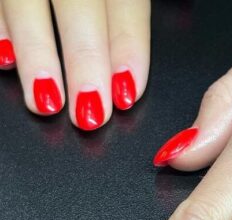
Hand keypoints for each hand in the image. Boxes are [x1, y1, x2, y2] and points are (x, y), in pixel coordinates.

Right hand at [0, 0, 149, 129]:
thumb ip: (127, 6)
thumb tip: (133, 65)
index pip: (125, 1)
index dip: (128, 47)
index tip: (128, 91)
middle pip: (79, 2)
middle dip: (86, 59)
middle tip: (90, 110)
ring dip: (36, 52)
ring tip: (46, 100)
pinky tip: (4, 58)